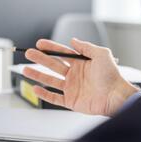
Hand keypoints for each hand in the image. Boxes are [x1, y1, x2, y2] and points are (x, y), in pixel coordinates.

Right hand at [23, 38, 140, 115]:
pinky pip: (54, 97)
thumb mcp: (102, 54)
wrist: (116, 97)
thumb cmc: (112, 76)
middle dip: (40, 59)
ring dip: (37, 75)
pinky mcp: (70, 101)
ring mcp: (71, 88)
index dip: (50, 48)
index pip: (62, 53)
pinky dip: (44, 94)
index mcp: (81, 64)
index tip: (39, 43)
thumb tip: (73, 40)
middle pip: (53, 65)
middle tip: (29, 54)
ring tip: (25, 70)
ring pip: (50, 80)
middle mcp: (75, 75)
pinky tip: (35, 88)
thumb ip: (86, 47)